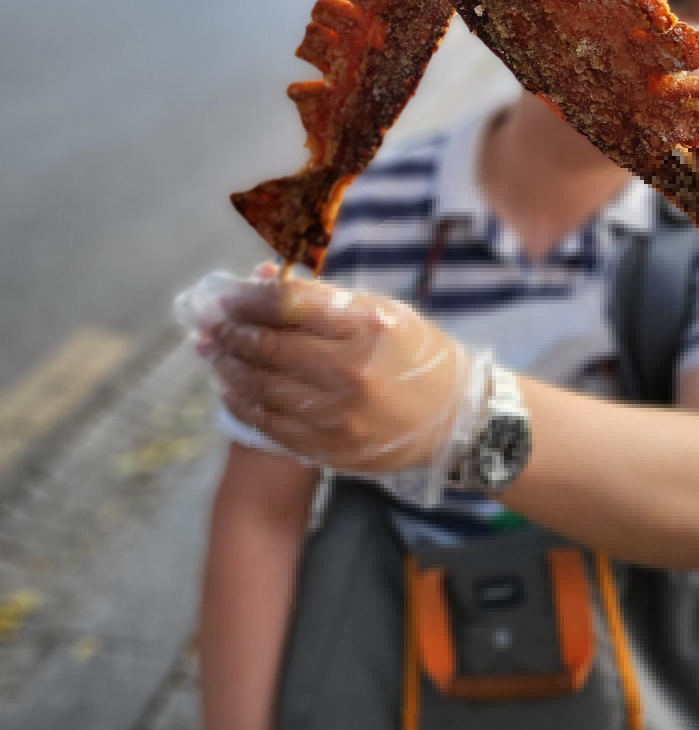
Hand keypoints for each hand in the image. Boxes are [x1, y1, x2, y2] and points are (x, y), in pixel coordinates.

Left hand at [204, 272, 486, 489]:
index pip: (289, 303)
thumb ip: (323, 300)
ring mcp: (340, 412)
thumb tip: (263, 282)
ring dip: (229, 368)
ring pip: (264, 387)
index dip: (248, 298)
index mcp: (366, 324)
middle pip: (269, 346)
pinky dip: (245, 406)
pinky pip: (273, 426)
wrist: (458, 418)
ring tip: (213, 354)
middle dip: (230, 333)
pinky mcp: (333, 447)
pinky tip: (231, 391)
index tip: (225, 296)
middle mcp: (351, 368)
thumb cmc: (418, 355)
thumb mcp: (382, 312)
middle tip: (208, 324)